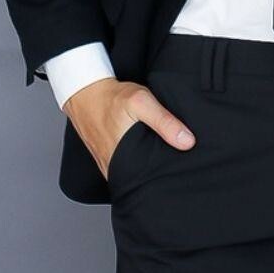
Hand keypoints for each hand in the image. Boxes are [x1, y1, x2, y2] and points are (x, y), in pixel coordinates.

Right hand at [62, 77, 195, 179]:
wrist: (85, 93)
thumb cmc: (112, 98)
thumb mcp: (141, 102)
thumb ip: (164, 121)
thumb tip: (188, 142)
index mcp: (126, 160)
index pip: (152, 179)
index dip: (169, 176)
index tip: (184, 171)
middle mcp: (116, 168)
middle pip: (144, 179)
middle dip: (160, 175)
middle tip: (178, 168)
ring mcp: (109, 166)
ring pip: (134, 176)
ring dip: (147, 171)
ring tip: (165, 163)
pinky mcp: (106, 161)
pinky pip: (123, 170)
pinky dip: (135, 165)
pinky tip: (145, 156)